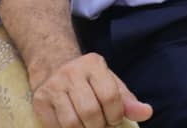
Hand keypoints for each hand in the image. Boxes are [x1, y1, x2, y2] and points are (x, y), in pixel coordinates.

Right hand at [31, 53, 152, 127]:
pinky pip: (56, 127)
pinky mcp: (39, 101)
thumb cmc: (89, 80)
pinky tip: (75, 125)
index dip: (115, 115)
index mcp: (94, 64)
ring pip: (72, 123)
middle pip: (90, 112)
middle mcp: (72, 72)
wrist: (53, 65)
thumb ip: (128, 100)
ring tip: (88, 126)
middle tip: (100, 125)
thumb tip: (147, 113)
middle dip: (99, 126)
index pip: (110, 96)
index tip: (114, 119)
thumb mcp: (110, 83)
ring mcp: (53, 86)